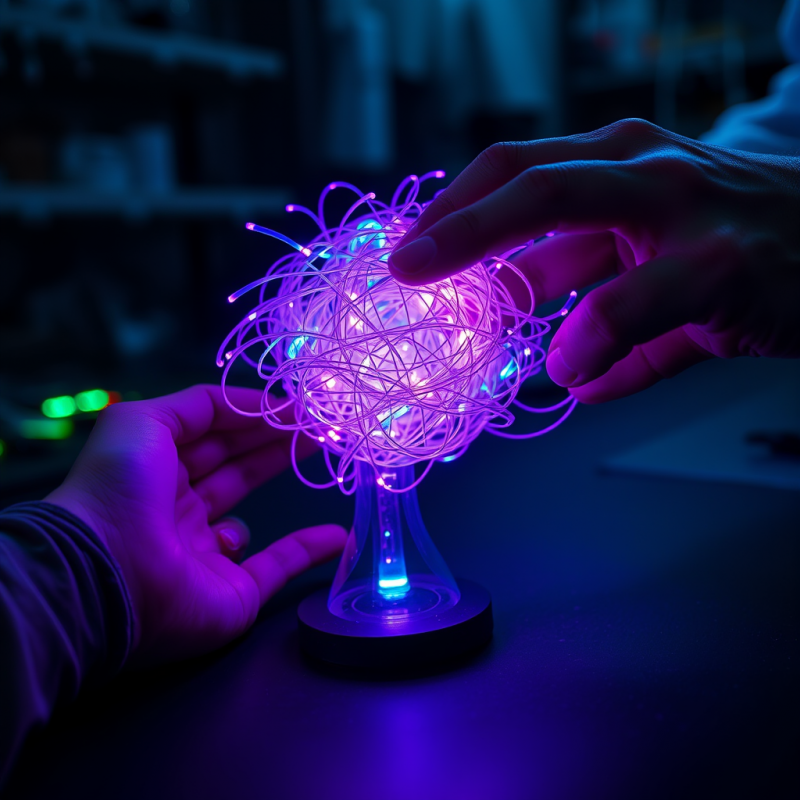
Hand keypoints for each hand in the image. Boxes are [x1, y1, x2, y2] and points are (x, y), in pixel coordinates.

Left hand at [46, 385, 345, 663]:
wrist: (104, 575)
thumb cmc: (119, 489)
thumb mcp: (143, 421)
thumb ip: (198, 404)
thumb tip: (251, 402)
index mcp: (157, 470)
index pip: (212, 436)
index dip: (253, 417)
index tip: (295, 405)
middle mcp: (180, 510)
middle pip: (236, 467)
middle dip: (275, 439)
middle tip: (319, 422)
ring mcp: (208, 553)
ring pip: (254, 512)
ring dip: (284, 480)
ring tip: (323, 454)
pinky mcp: (235, 592)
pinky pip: (279, 566)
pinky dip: (310, 550)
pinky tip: (338, 534)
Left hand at [388, 119, 799, 402]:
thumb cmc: (744, 238)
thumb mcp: (656, 254)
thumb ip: (599, 305)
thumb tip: (557, 370)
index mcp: (615, 159)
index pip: (512, 170)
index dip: (453, 211)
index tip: (410, 254)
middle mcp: (642, 167)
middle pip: (524, 178)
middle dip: (455, 225)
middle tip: (404, 270)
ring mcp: (682, 205)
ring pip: (569, 215)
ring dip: (505, 278)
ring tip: (475, 336)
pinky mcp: (721, 263)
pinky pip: (631, 303)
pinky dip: (591, 342)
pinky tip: (572, 373)